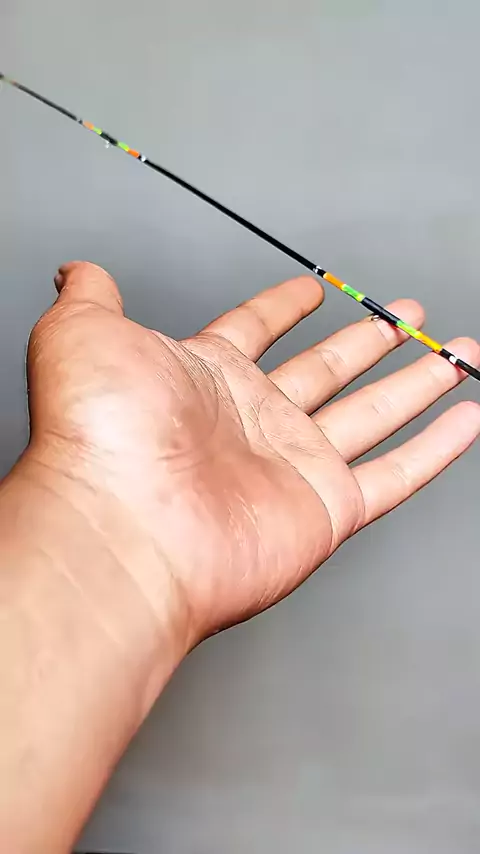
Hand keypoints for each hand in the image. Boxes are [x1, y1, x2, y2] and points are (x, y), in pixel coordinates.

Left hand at [25, 262, 479, 651]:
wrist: (124, 530)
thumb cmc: (98, 438)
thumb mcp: (83, 336)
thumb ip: (92, 296)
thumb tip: (77, 270)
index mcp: (205, 378)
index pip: (255, 329)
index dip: (285, 304)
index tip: (314, 287)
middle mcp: (253, 422)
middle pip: (328, 370)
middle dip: (371, 340)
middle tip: (408, 315)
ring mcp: (294, 465)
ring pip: (374, 413)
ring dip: (418, 383)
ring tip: (457, 352)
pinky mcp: (328, 509)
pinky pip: (396, 474)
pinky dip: (436, 448)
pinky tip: (465, 418)